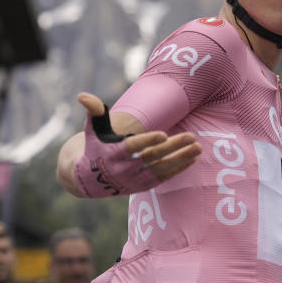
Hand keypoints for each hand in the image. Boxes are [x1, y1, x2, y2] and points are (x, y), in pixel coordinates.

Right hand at [78, 92, 201, 181]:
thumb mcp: (92, 131)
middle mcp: (124, 169)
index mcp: (112, 153)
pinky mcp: (142, 186)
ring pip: (161, 169)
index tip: (163, 134)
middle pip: (151, 158)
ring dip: (181, 159)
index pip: (131, 148)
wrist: (89, 182)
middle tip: (191, 136)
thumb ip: (93, 113)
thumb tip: (83, 96)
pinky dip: (178, 169)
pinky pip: (163, 178)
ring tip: (198, 147)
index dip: (147, 141)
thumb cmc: (94, 148)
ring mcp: (134, 180)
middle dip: (172, 147)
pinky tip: (192, 158)